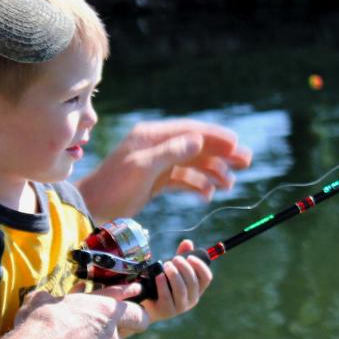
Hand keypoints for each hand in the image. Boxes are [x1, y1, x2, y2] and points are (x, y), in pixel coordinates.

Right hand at [14, 283, 147, 338]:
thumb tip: (48, 297)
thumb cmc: (39, 324)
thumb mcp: (42, 300)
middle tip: (106, 333)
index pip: (136, 312)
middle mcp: (111, 337)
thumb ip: (52, 298)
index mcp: (104, 311)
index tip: (137, 311)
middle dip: (120, 334)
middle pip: (128, 337)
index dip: (137, 313)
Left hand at [77, 119, 253, 221]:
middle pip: (196, 146)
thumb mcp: (142, 168)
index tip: (236, 145)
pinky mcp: (156, 181)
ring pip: (192, 164)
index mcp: (151, 136)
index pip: (190, 131)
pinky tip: (208, 195)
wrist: (92, 208)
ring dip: (212, 172)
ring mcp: (157, 163)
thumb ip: (170, 153)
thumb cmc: (113, 186)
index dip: (215, 137)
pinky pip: (183, 179)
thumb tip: (198, 140)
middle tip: (245, 162)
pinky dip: (197, 185)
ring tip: (230, 184)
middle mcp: (156, 146)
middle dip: (221, 154)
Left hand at [142, 239, 212, 324]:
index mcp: (196, 289)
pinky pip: (167, 297)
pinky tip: (159, 276)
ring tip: (166, 265)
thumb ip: (181, 256)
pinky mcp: (166, 311)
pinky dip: (163, 285)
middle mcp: (191, 299)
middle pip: (193, 282)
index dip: (200, 266)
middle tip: (175, 259)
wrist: (147, 304)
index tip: (190, 257)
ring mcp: (180, 307)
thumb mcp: (173, 269)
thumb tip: (187, 242)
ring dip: (174, 275)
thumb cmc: (163, 284)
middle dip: (184, 268)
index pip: (206, 278)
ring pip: (181, 290)